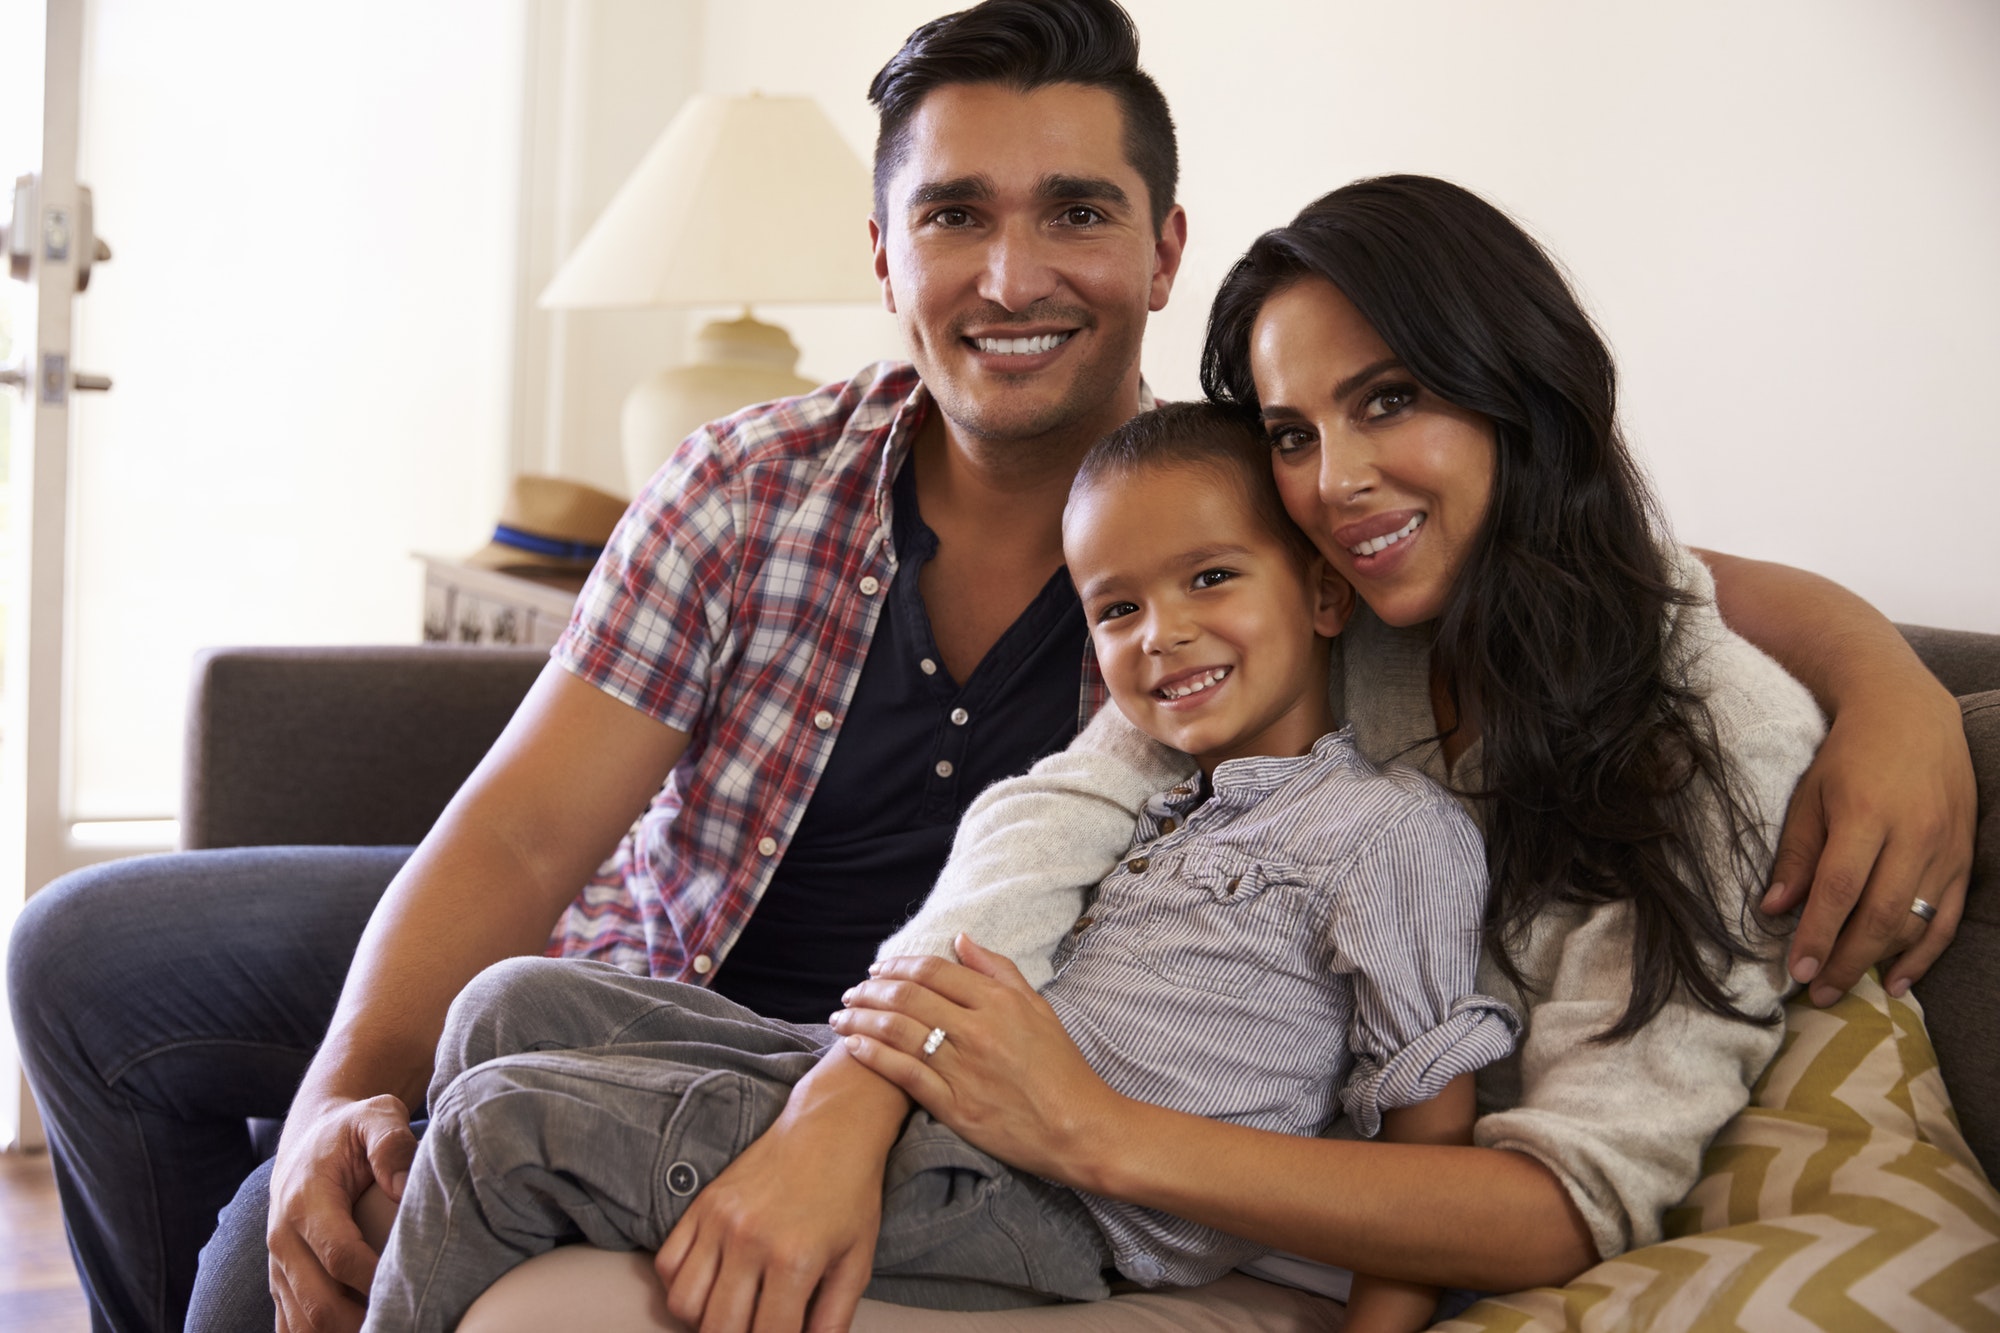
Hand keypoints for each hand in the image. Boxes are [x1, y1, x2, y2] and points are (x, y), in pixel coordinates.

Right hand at [267, 1093, 416, 1332]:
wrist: (309, 1138)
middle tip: (408, 1324)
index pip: (339, 1255)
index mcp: (305, 1201)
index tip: (412, 1292)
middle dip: (360, 1324)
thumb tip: (404, 1187)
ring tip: (389, 1328)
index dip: (374, 1279)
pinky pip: (291, 1326)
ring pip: (302, 1325)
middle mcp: (283, 1240)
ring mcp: (278, 1267)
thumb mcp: (375, 1116)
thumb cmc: (351, 1130)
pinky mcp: (281, 1282)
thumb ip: (391, 1142)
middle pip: (318, 1303)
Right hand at [654, 1098, 883, 1332]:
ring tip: (732, 1314)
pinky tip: (710, 1286)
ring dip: (704, 1321)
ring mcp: (719, 1220)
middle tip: (756, 1328)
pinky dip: (680, 1287)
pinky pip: (668, 1264)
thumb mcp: (857, 1260)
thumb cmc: (850, 1194)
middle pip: (719, 1328)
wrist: (830, 1127)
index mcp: (795, 1258)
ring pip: (683, 1303)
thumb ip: (834, 1318)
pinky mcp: (702, 1204)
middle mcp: (750, 1240)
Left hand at [831, 935, 1122, 1183]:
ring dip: (861, 1019)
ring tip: (841, 1016)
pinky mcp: (955, 1107)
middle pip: (907, 998)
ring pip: (897, 1033)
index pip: (933, 971)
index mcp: (998, 1003)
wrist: (1080, 1128)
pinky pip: (903, 1074)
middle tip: (851, 991)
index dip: (898, 965)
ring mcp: (964, 1069)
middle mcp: (977, 1031)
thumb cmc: (1062, 1068)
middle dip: (870, 990)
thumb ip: (998, 970)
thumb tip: (960, 938)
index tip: (878, 969)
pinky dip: (873, 1055)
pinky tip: (854, 1046)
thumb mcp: (1039, 1008)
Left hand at [1760, 685, 1973, 1005]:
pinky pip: (1948, 918)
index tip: (1796, 971)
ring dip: (1880, 963)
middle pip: (1881, 915)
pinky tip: (1899, 981)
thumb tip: (1775, 911)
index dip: (1819, 935)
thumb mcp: (1810, 794)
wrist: (1911, 715)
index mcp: (1866, 815)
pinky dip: (1925, 954)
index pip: (1841, 889)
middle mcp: (1914, 835)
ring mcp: (1946, 849)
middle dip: (1846, 961)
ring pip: (1916, 922)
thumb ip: (1796, 854)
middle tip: (1818, 994)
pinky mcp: (1965, 859)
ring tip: (1846, 989)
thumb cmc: (1849, 755)